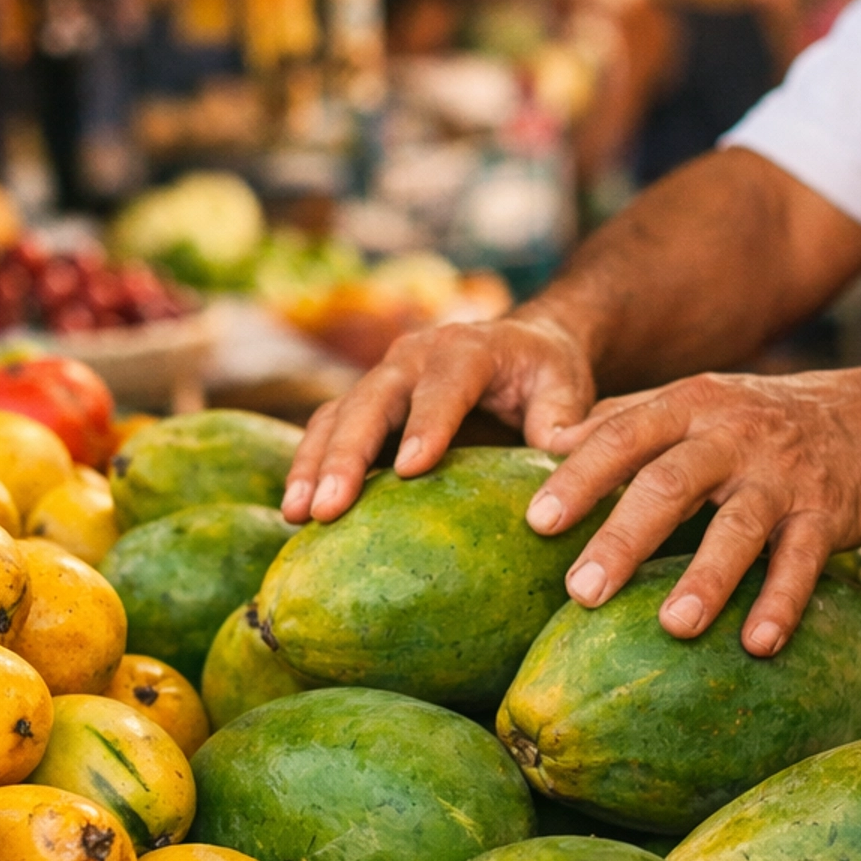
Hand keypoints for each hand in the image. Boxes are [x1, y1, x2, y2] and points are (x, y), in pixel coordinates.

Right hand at [282, 312, 594, 521]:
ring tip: (297, 515)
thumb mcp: (565, 389)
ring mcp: (383, 378)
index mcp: (469, 349)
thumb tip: (559, 463)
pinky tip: (295, 512)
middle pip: (373, 400)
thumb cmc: (544, 375)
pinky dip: (307, 466)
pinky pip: (327, 429)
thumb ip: (562, 422)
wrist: (518, 346)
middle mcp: (415, 356)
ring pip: (337, 415)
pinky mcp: (365, 402)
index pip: (445, 385)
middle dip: (348, 454)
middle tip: (328, 507)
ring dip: (313, 464)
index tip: (412, 468)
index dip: (428, 423)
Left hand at [526, 366, 860, 655]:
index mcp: (689, 405)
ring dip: (706, 578)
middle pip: (670, 483)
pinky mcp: (830, 511)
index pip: (623, 436)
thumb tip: (547, 445)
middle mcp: (733, 433)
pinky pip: (804, 560)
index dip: (579, 478)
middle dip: (622, 538)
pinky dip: (782, 602)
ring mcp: (784, 474)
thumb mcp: (698, 402)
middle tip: (580, 592)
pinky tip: (758, 645)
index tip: (537, 522)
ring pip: (739, 525)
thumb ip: (629, 422)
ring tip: (672, 627)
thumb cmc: (764, 421)